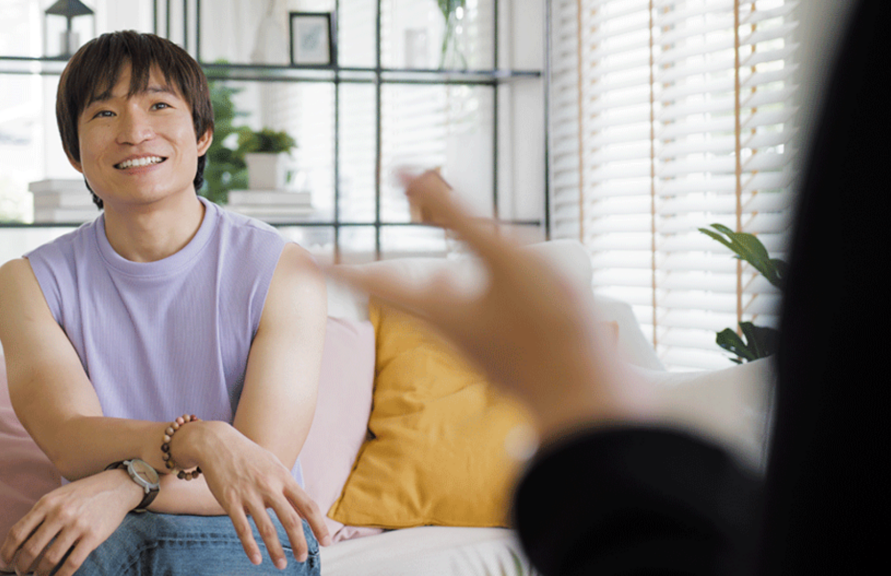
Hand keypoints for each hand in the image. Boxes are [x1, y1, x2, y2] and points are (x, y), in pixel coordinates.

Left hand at [0, 469, 139, 575]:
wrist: (116, 487)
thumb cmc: (83, 494)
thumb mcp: (58, 496)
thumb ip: (40, 514)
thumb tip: (19, 541)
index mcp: (46, 503)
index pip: (18, 533)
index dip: (6, 552)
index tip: (4, 563)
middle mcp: (59, 513)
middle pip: (31, 549)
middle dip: (22, 567)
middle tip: (21, 573)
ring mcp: (77, 525)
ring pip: (50, 559)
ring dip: (40, 573)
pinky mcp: (93, 536)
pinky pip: (72, 563)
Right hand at [173, 420, 331, 569]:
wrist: (217, 443)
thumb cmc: (250, 456)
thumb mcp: (274, 467)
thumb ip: (289, 490)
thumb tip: (305, 512)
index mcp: (283, 478)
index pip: (308, 505)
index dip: (319, 526)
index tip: (326, 542)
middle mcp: (269, 486)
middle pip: (291, 520)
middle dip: (300, 543)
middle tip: (303, 558)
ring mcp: (249, 494)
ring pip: (267, 528)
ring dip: (276, 550)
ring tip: (282, 564)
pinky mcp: (230, 501)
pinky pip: (242, 528)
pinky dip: (250, 546)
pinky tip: (256, 559)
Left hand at [327, 170, 643, 440]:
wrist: (589, 399)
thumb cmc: (547, 326)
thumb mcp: (501, 256)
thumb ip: (452, 214)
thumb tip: (401, 170)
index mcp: (439, 308)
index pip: (373, 281)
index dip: (339, 266)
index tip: (306, 260)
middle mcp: (451, 330)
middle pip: (407, 295)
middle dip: (382, 275)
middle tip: (355, 266)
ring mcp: (481, 345)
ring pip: (446, 306)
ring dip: (432, 282)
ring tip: (434, 269)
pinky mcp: (509, 351)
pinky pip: (478, 314)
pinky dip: (473, 293)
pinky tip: (490, 290)